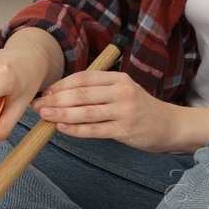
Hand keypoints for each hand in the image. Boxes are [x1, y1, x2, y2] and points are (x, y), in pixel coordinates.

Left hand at [29, 71, 177, 153]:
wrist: (170, 125)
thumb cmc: (141, 108)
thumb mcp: (124, 90)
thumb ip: (99, 90)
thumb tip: (63, 95)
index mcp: (119, 78)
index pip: (84, 78)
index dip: (61, 85)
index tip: (45, 92)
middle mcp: (122, 92)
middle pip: (82, 94)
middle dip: (56, 99)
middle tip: (38, 105)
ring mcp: (124, 111)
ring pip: (86, 112)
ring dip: (61, 114)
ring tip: (44, 115)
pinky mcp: (125, 130)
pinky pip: (94, 130)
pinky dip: (75, 129)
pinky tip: (61, 128)